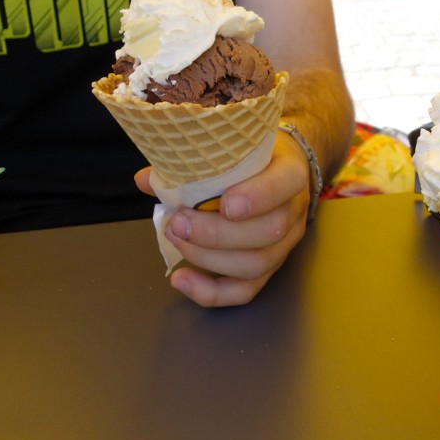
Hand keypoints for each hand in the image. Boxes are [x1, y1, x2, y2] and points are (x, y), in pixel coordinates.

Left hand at [135, 132, 310, 306]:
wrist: (278, 168)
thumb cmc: (250, 156)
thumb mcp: (231, 147)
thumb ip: (193, 162)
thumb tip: (146, 180)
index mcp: (290, 171)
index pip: (287, 183)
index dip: (258, 197)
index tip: (225, 204)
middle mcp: (293, 209)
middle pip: (269, 231)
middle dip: (217, 234)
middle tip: (179, 223)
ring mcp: (285, 243)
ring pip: (257, 264)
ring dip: (209, 258)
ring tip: (176, 241)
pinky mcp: (270, 267)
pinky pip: (246, 290)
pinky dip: (211, 292)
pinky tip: (181, 279)